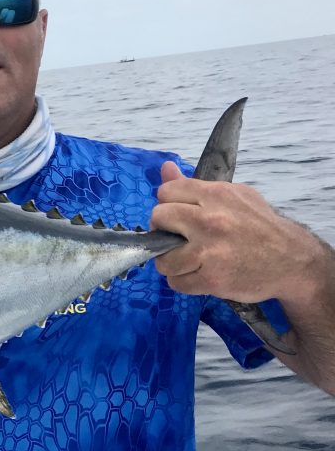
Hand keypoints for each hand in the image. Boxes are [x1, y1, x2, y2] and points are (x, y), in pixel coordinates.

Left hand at [150, 161, 313, 302]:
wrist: (293, 260)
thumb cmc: (260, 226)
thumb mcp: (234, 196)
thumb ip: (194, 187)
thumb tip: (166, 168)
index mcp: (216, 195)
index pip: (166, 192)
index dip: (168, 205)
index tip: (178, 217)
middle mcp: (210, 220)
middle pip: (158, 219)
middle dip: (164, 231)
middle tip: (179, 239)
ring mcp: (209, 250)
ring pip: (162, 258)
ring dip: (172, 263)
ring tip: (190, 261)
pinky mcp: (211, 278)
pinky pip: (176, 282)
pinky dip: (184, 282)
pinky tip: (200, 275)